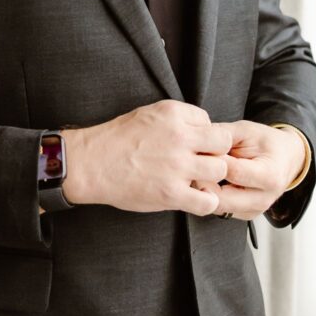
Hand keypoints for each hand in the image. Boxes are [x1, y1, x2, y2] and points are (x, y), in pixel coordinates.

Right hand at [60, 100, 230, 216]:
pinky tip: (195, 197)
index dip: (204, 135)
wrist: (92, 163)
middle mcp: (179, 137)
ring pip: (220, 169)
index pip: (209, 120)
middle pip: (223, 143)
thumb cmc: (117, 139)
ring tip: (198, 179)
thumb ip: (178, 119)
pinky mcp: (171, 193)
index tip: (195, 144)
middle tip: (203, 161)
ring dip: (211, 176)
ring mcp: (177, 166)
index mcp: (173, 114)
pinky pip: (208, 201)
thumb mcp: (150, 113)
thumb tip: (202, 128)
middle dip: (215, 152)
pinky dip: (206, 201)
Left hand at [197, 121, 305, 220]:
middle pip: (223, 198)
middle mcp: (264, 198)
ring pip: (218, 207)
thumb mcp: (247, 130)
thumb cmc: (267, 143)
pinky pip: (221, 209)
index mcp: (269, 175)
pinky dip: (212, 196)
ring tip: (202, 171)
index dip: (213, 161)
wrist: (286, 158)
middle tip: (195, 164)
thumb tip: (198, 142)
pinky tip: (211, 180)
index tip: (201, 150)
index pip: (233, 173)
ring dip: (206, 190)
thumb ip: (223, 136)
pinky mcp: (246, 215)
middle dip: (204, 181)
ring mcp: (255, 210)